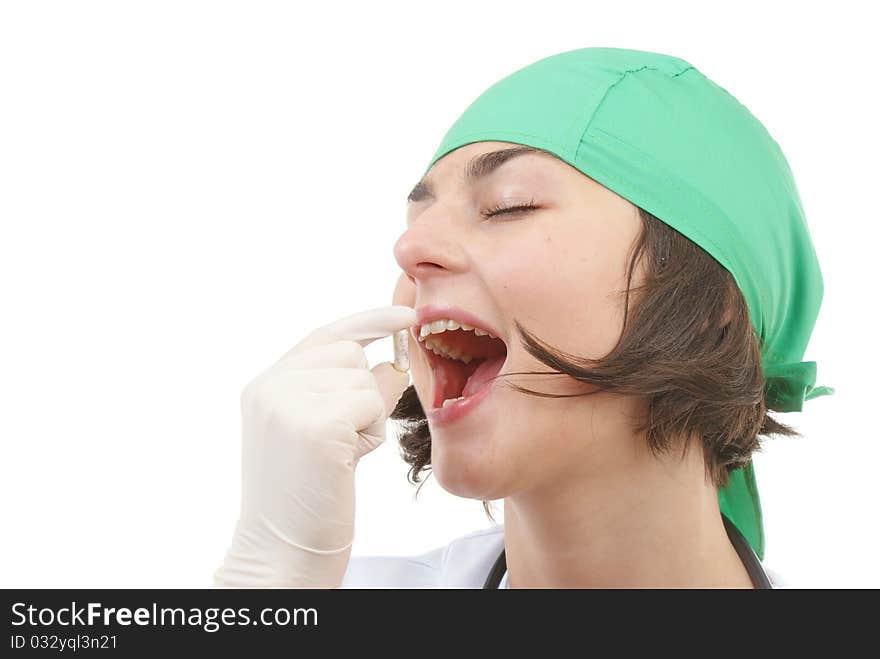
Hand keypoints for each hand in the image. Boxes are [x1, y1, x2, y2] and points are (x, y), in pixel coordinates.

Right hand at [213, 305, 416, 586]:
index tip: (405, 314)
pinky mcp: (317, 426)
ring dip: (368, 416)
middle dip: (364, 391)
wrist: (281, 554)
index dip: (368, 322)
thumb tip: (388, 361)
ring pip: (366, 379)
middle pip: (350, 354)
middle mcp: (270, 386)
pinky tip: (346, 460)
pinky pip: (372, 403)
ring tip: (340, 454)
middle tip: (344, 437)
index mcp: (264, 386)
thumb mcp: (316, 431)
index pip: (325, 336)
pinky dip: (371, 431)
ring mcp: (289, 403)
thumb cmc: (306, 498)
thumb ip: (338, 390)